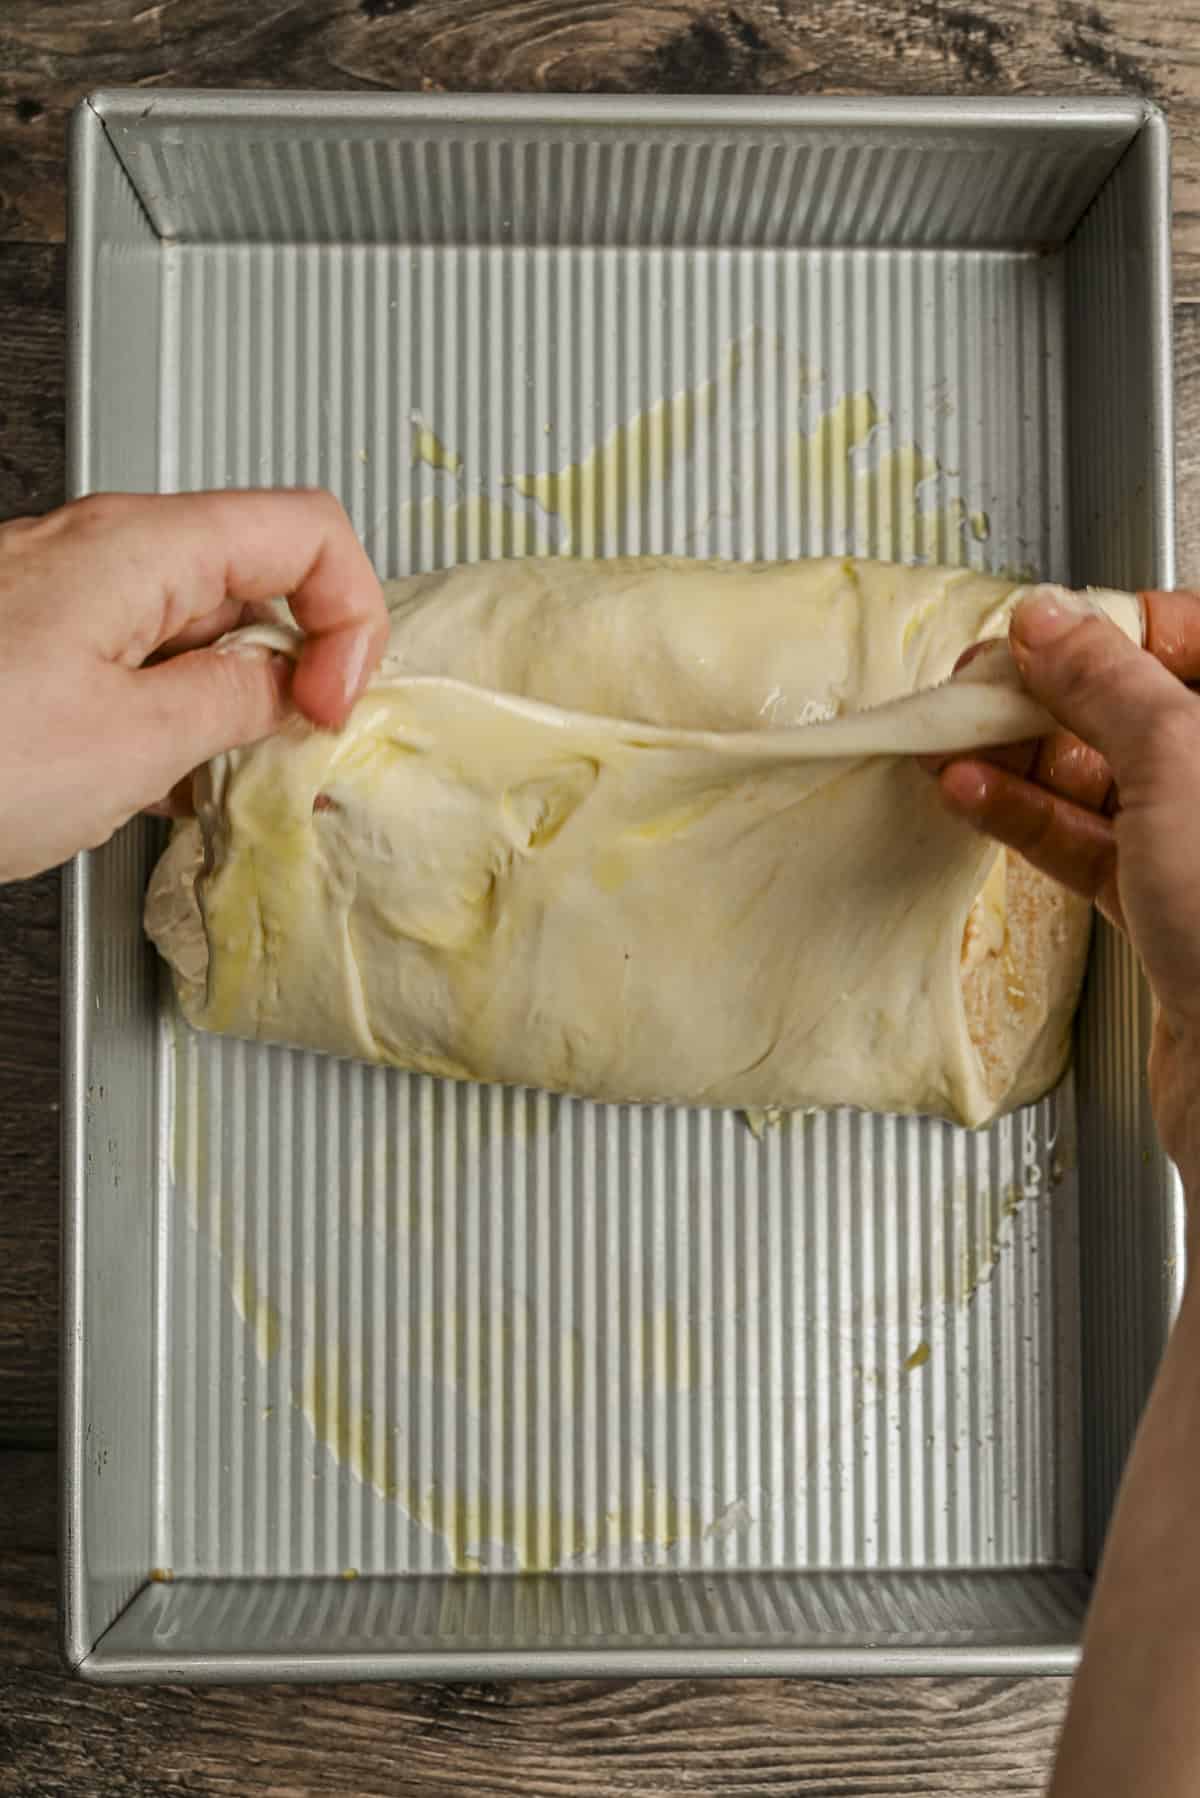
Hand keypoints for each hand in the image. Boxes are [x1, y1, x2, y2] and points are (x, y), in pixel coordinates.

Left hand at [0, 488, 387, 881]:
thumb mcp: (132, 742)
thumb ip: (235, 702)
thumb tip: (285, 690)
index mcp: (142, 548)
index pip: (310, 530)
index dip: (351, 615)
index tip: (333, 700)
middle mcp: (101, 552)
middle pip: (256, 575)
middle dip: (294, 663)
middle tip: (289, 745)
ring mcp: (62, 597)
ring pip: (194, 626)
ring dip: (228, 703)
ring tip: (217, 779)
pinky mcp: (32, 646)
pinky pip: (134, 663)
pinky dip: (167, 718)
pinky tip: (152, 785)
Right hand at [929, 586, 1199, 1195]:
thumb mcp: (1174, 760)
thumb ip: (1107, 680)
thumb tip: (1052, 622)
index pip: (1187, 634)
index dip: (1110, 625)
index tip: (1037, 630)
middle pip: (1136, 704)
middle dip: (1048, 694)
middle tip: (977, 690)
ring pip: (1103, 774)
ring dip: (1020, 756)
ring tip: (954, 743)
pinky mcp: (1168, 906)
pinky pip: (1086, 839)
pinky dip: (1026, 817)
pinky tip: (975, 796)